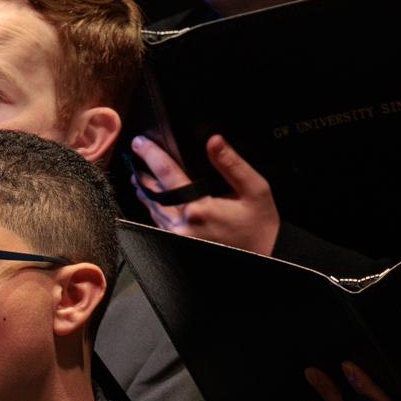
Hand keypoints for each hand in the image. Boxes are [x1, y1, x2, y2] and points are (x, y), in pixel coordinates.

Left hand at [132, 133, 281, 255]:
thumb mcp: (255, 190)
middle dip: (143, 174)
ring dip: (145, 192)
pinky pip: (160, 225)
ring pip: (153, 211)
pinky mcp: (180, 247)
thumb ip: (231, 164)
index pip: (167, 175)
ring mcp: (179, 239)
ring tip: (138, 177)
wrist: (265, 260)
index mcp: (199, 208)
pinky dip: (153, 210)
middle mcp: (183, 225)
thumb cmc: (260, 226)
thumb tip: (213, 140)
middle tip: (135, 157)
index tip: (139, 142)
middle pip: (153, 194)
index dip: (151, 156)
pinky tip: (152, 201)